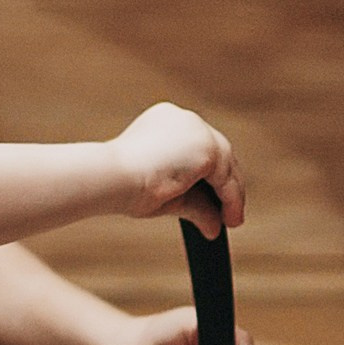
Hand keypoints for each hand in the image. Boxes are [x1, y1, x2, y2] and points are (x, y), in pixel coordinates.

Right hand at [108, 104, 243, 236]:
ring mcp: (196, 130)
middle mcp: (183, 119)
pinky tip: (229, 220)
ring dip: (232, 196)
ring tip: (232, 221)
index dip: (209, 174)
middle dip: (225, 185)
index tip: (215, 198)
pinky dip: (231, 200)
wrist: (112, 179)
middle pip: (218, 153)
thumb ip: (193, 204)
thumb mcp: (165, 194)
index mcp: (165, 121)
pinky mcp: (206, 147)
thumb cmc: (124, 186)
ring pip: (226, 165)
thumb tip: (213, 225)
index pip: (197, 147)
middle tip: (229, 213)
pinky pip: (226, 178)